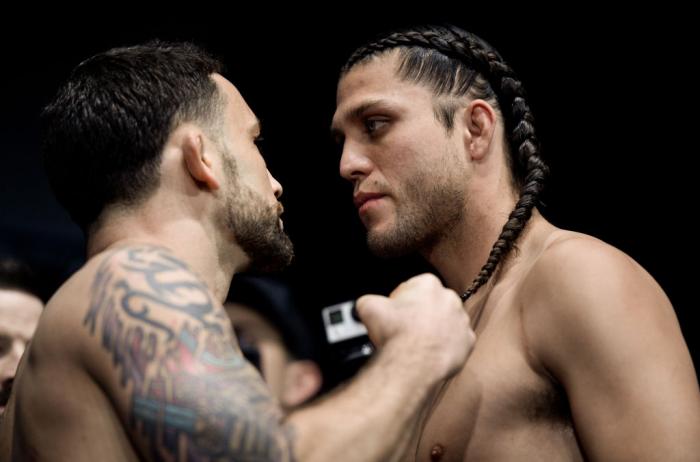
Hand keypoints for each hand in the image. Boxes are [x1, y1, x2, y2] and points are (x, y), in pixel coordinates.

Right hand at [355, 273, 474, 378]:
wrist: (411, 363)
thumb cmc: (393, 332)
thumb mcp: (367, 307)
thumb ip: (368, 300)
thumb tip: (365, 304)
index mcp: (428, 283)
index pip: (413, 286)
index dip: (401, 299)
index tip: (395, 312)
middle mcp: (450, 298)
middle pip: (432, 302)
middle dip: (421, 312)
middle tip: (405, 327)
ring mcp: (462, 320)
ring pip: (447, 321)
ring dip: (435, 328)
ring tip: (418, 342)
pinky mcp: (468, 341)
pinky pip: (457, 341)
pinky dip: (446, 346)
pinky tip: (431, 352)